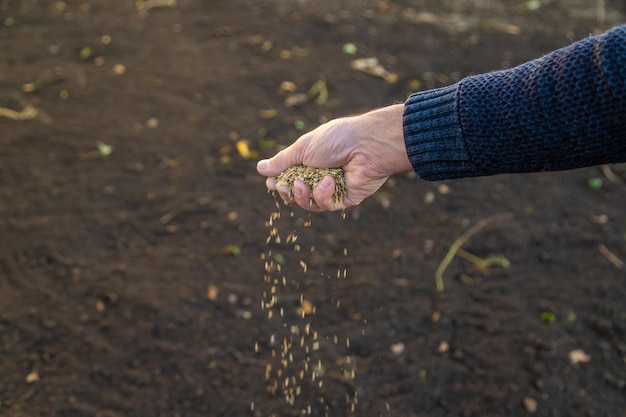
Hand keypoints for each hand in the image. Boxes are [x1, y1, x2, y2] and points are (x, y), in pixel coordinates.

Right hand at [256, 104, 412, 211]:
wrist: (367, 145)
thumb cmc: (336, 139)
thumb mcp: (303, 148)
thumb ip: (282, 161)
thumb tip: (260, 168)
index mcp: (310, 160)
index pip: (288, 178)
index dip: (279, 183)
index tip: (273, 183)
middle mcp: (320, 175)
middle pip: (296, 194)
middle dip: (288, 191)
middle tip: (286, 185)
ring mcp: (333, 189)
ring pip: (309, 203)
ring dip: (303, 195)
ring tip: (303, 184)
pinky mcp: (345, 199)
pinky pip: (326, 206)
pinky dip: (323, 195)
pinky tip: (329, 182)